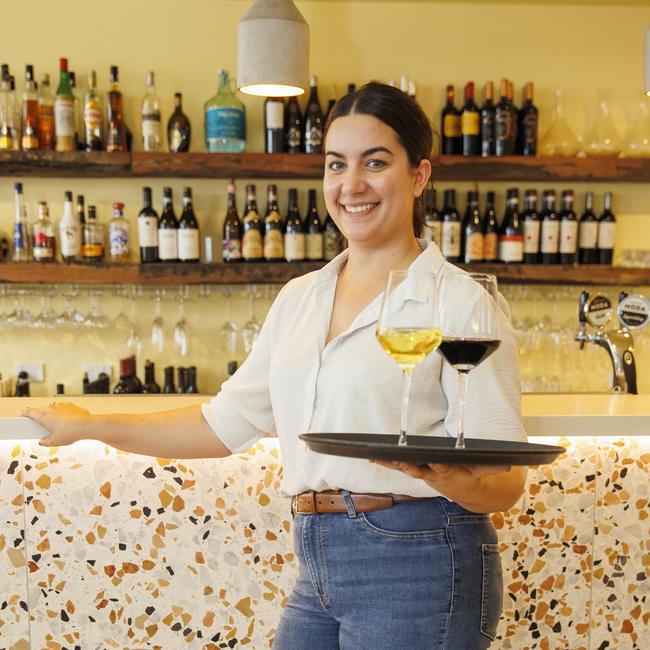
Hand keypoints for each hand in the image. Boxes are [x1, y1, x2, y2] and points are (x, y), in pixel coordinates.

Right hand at [22, 402, 91, 447]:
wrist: (87, 425)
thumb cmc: (70, 432)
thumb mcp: (55, 441)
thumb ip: (46, 441)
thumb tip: (43, 441)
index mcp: (43, 416)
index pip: (30, 411)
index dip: (25, 413)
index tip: (24, 414)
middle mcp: (52, 408)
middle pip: (41, 409)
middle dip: (39, 415)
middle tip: (40, 422)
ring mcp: (62, 405)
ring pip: (53, 408)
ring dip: (52, 413)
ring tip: (55, 423)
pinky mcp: (72, 405)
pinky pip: (64, 408)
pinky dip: (63, 413)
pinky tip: (67, 421)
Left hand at [373, 460, 510, 492]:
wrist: (473, 493)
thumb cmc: (478, 474)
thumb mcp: (488, 470)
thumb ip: (495, 468)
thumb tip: (507, 465)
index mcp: (453, 474)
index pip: (444, 469)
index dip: (437, 466)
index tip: (432, 463)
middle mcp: (435, 475)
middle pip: (419, 470)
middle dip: (408, 464)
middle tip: (396, 458)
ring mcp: (425, 474)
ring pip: (406, 467)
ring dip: (392, 462)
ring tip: (376, 454)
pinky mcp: (418, 471)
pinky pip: (400, 465)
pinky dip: (387, 461)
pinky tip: (373, 455)